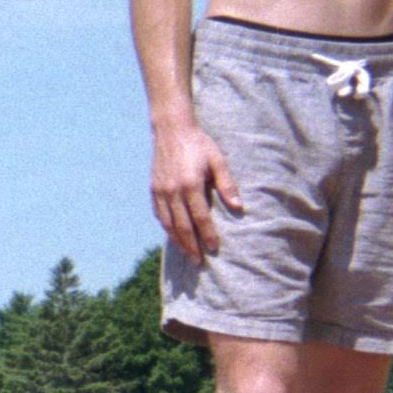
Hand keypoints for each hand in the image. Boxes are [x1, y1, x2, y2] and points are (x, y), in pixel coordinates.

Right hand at [150, 123, 239, 258]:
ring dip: (177, 242)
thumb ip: (227, 185)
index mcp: (190, 185)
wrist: (171, 129)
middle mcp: (172, 191)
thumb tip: (238, 207)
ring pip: (168, 224)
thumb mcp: (217, 160)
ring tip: (187, 254)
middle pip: (182, 226)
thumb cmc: (198, 144)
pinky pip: (159, 214)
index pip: (200, 218)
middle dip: (191, 246)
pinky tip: (173, 235)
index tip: (214, 248)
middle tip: (198, 263)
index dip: (207, 235)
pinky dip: (166, 228)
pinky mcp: (153, 189)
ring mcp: (161, 191)